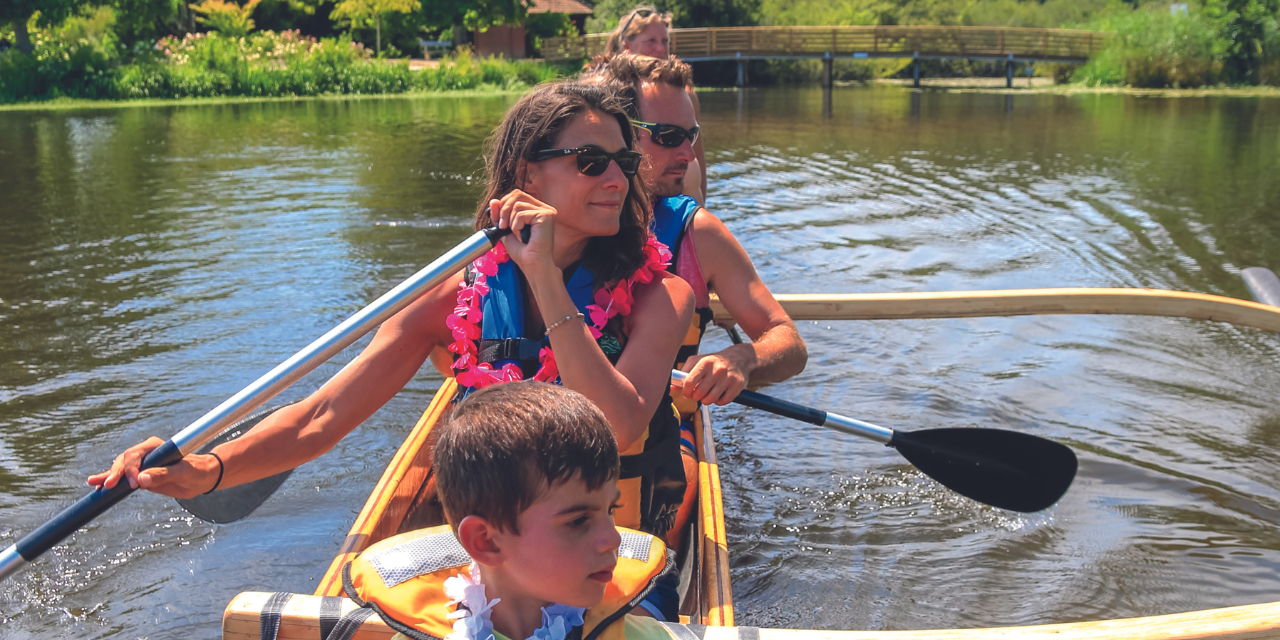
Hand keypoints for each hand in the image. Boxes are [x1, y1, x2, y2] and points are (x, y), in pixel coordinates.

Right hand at [87, 437, 220, 498]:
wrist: (202, 477)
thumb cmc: (197, 472)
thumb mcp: (183, 474)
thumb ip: (164, 475)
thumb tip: (142, 479)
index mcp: (156, 447)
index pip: (136, 455)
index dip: (131, 468)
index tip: (134, 483)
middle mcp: (146, 453)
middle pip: (125, 460)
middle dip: (116, 473)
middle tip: (110, 486)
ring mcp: (141, 463)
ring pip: (120, 467)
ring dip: (109, 476)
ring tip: (97, 485)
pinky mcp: (139, 474)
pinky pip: (122, 476)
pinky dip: (109, 479)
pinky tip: (95, 482)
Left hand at [491, 189, 557, 274]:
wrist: (532, 265)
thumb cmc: (523, 252)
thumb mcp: (506, 229)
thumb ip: (500, 215)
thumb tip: (493, 201)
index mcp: (537, 210)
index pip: (517, 195)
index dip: (503, 204)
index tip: (498, 220)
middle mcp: (544, 208)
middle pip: (517, 194)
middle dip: (504, 210)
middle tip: (503, 226)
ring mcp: (547, 211)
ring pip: (517, 204)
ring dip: (510, 222)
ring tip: (517, 234)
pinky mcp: (547, 215)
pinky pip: (521, 213)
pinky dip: (516, 225)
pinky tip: (523, 235)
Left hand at [678, 352, 749, 405]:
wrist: (738, 358)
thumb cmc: (713, 361)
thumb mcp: (698, 361)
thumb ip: (684, 373)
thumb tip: (672, 387)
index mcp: (705, 362)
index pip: (689, 382)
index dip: (686, 391)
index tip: (687, 393)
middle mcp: (717, 369)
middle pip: (699, 393)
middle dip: (696, 397)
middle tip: (698, 394)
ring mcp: (728, 378)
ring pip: (711, 399)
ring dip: (706, 400)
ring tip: (707, 395)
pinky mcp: (737, 385)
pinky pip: (723, 401)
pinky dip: (718, 401)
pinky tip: (718, 394)